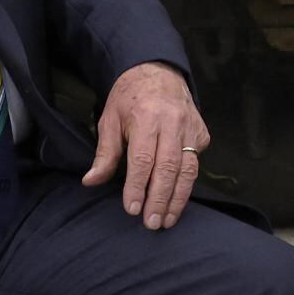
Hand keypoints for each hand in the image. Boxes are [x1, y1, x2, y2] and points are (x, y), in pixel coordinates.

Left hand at [83, 61, 209, 231]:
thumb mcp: (110, 119)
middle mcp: (172, 123)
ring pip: (189, 169)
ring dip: (178, 198)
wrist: (158, 72)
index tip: (132, 209)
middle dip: (160, 199)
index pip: (143, 159)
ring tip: (167, 220)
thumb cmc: (129, 98)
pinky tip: (178, 200)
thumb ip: (105, 153)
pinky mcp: (202, 133)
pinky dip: (188, 183)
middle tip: (152, 223)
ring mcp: (191, 128)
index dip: (138, 186)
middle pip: (169, 168)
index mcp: (146, 118)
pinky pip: (197, 162)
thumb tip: (91, 181)